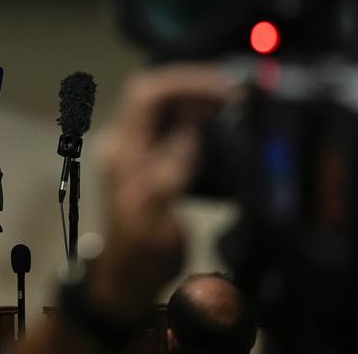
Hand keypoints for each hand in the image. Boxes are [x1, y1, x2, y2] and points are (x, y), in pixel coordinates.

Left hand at [85, 64, 238, 320]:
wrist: (129, 275)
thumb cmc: (140, 254)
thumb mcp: (153, 222)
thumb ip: (166, 178)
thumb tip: (188, 137)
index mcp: (123, 152)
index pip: (145, 96)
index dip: (182, 82)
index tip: (220, 86)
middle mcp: (126, 142)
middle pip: (156, 92)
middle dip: (194, 83)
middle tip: (235, 89)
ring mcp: (137, 148)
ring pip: (165, 104)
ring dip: (197, 95)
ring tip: (234, 98)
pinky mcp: (151, 157)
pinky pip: (173, 121)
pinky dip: (198, 112)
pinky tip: (222, 118)